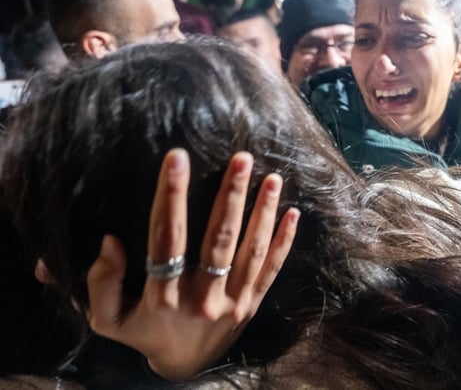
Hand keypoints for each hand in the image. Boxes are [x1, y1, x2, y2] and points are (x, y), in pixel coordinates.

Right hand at [86, 149, 297, 380]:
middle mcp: (201, 298)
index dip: (170, 197)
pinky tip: (293, 213)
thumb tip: (110, 242)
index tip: (176, 159)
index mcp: (162, 298)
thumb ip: (101, 283)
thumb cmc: (143, 332)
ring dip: (263, 213)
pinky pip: (272, 271)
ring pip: (251, 252)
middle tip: (241, 158)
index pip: (166, 239)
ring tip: (272, 178)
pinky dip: (284, 242)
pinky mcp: (253, 305)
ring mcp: (232, 303)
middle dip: (230, 196)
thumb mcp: (108, 319)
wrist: (183, 368)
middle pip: (218, 240)